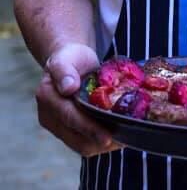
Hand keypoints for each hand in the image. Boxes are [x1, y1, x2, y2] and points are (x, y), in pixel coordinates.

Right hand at [37, 42, 121, 156]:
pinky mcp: (69, 132)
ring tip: (124, 138)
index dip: (89, 128)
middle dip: (99, 140)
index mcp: (47, 96)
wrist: (71, 63)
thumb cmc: (71, 58)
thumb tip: (68, 87)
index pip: (69, 117)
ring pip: (82, 146)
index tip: (107, 137)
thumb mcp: (67, 57)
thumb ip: (64, 70)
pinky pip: (86, 143)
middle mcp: (49, 116)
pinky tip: (118, 136)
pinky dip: (102, 142)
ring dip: (103, 144)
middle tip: (123, 139)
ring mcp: (58, 127)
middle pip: (76, 138)